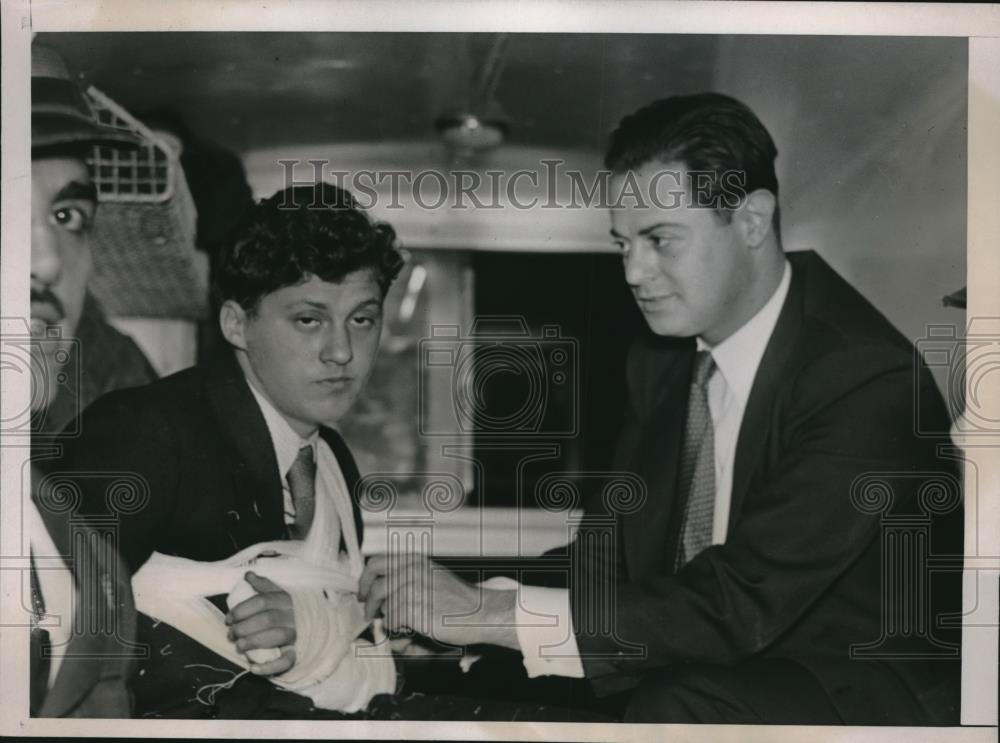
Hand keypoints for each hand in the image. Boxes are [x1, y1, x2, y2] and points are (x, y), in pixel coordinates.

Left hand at [225, 571, 295, 675]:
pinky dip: (269, 667)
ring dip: (253, 642)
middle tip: (231, 634)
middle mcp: (293, 616)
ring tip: (239, 646)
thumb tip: (248, 574)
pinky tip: (253, 668)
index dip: (242, 610)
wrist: (319, 627)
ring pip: (276, 636)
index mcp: (287, 600)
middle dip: (244, 627)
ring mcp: (296, 635)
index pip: (262, 601)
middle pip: (266, 619)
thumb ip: (264, 585)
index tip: (228, 619)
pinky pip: (286, 661)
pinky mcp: (297, 653)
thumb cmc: (292, 611)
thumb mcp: (280, 594)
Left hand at [358, 553, 517, 649]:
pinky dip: (397, 629)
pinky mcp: (413, 607)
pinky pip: (392, 620)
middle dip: (369, 602)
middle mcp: (411, 570)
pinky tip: (411, 629)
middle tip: (370, 613)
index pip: (376, 562)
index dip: (365, 579)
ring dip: (388, 618)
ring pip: (383, 605)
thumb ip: (407, 582)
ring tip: (399, 626)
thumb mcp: (432, 579)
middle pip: (375, 585)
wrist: (480, 612)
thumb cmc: (458, 600)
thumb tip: (380, 599)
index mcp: (415, 560)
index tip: (362, 592)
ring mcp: (412, 587)